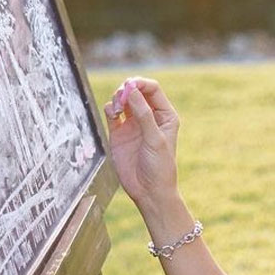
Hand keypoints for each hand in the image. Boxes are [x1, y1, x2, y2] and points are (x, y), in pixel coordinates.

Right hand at [104, 77, 178, 211]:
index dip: (140, 83)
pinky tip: (113, 114)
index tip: (130, 85)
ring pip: (123, 100)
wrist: (149, 191)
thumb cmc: (160, 167)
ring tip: (117, 109)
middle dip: (126, 89)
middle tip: (121, 98)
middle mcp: (149, 117)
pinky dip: (110, 109)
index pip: (152, 89)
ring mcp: (133, 124)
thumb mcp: (155, 139)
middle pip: (136, 92)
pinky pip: (112, 113)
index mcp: (164, 115)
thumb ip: (143, 114)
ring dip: (117, 98)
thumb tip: (131, 90)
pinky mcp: (119, 133)